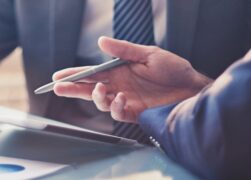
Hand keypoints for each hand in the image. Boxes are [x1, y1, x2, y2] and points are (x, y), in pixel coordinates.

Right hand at [52, 37, 211, 122]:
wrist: (193, 88)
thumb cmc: (174, 70)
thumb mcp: (148, 54)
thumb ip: (123, 50)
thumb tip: (101, 42)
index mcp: (119, 71)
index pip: (91, 73)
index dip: (74, 75)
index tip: (58, 76)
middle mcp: (119, 86)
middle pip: (89, 89)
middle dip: (73, 89)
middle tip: (58, 88)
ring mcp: (126, 100)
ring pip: (101, 102)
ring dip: (96, 97)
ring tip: (99, 89)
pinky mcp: (135, 113)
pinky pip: (118, 113)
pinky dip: (115, 106)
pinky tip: (120, 98)